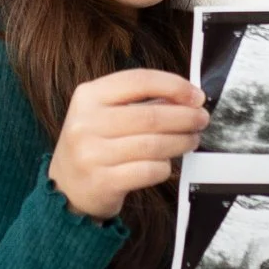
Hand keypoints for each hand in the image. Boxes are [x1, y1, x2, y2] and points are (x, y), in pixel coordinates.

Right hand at [48, 70, 211, 219]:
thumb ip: (141, 102)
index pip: (139, 80)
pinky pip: (148, 171)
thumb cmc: (94, 145)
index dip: (174, 86)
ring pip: (153, 145)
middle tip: (202, 120)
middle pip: (150, 116)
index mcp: (88, 96)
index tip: (197, 96)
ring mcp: (91, 154)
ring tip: (192, 140)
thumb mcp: (104, 114)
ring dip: (181, 142)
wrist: (66, 188)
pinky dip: (164, 167)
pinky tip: (166, 164)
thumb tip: (187, 97)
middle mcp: (86, 122)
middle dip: (185, 117)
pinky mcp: (102, 182)